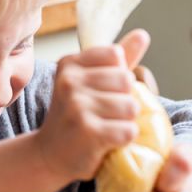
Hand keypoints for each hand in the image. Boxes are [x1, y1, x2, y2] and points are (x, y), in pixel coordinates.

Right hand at [37, 29, 150, 180]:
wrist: (49, 156)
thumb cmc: (75, 118)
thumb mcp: (90, 84)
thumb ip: (117, 61)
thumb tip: (142, 35)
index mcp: (69, 64)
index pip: (117, 57)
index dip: (117, 78)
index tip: (99, 93)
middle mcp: (69, 82)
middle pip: (127, 81)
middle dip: (123, 100)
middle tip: (102, 116)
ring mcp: (77, 106)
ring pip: (131, 107)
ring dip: (125, 122)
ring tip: (104, 129)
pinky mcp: (88, 132)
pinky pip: (129, 130)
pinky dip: (124, 140)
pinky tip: (106, 143)